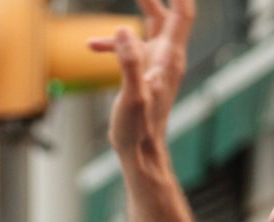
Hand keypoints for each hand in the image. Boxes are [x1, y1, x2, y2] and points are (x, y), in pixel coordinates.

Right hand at [89, 0, 193, 164]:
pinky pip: (132, 49)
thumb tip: (123, 29)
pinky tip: (91, 47)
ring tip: (125, 4)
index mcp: (168, 58)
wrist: (141, 154)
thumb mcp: (131, 95)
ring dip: (135, 12)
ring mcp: (157, 66)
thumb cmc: (138, 130)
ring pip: (149, 28)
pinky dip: (115, 44)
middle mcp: (167, 58)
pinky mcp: (145, 75)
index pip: (182, 15)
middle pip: (167, 15)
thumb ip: (129, 62)